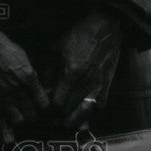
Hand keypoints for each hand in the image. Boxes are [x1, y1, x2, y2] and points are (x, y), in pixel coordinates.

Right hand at [0, 22, 49, 125]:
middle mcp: (16, 91)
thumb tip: (35, 87)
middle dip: (31, 113)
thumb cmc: (1, 47)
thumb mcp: (23, 56)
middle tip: (26, 108)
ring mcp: (1, 98)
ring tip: (12, 111)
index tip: (38, 103)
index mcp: (28, 79)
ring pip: (16, 121)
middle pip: (31, 116)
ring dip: (15, 117)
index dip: (42, 105)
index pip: (44, 104)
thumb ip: (30, 75)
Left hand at [51, 8, 123, 126]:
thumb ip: (49, 72)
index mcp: (72, 74)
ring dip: (74, 119)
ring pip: (85, 114)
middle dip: (59, 117)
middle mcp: (86, 84)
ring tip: (65, 122)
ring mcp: (98, 87)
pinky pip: (98, 107)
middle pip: (70, 112)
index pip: (58, 103)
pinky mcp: (107, 86)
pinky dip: (89, 112)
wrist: (104, 28)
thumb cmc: (79, 36)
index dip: (50, 108)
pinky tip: (81, 112)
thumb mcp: (57, 49)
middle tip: (51, 118)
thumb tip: (44, 89)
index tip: (45, 107)